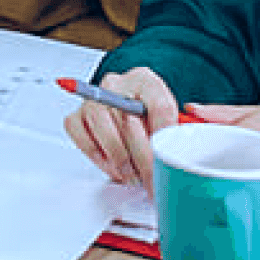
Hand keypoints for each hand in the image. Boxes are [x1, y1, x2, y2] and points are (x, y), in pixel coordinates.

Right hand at [63, 66, 181, 189]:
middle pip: (130, 121)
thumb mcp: (172, 117)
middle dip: (143, 158)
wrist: (125, 114)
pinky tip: (115, 167)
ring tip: (135, 176)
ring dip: (122, 162)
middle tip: (153, 179)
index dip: (165, 136)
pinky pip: (84, 141)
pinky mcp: (76, 117)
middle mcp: (115, 85)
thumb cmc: (149, 118)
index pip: (159, 106)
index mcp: (145, 80)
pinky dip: (101, 159)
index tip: (170, 159)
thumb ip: (180, 126)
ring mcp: (92, 100)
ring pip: (106, 132)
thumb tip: (184, 143)